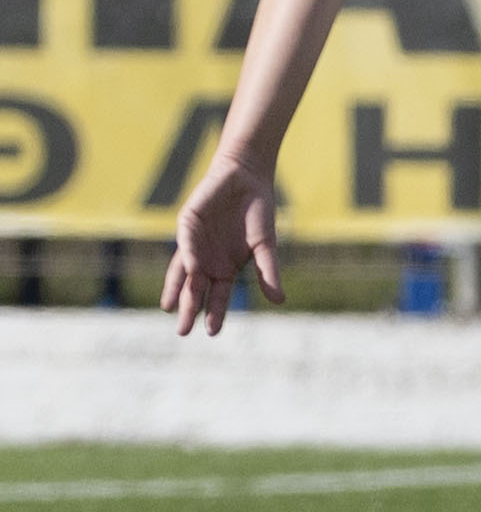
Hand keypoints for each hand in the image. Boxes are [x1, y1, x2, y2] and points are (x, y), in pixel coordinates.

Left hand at [162, 153, 282, 336]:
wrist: (247, 179)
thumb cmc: (257, 213)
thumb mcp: (265, 246)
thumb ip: (268, 273)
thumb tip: (279, 301)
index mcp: (225, 268)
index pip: (217, 296)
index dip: (214, 313)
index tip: (212, 332)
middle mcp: (206, 261)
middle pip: (195, 290)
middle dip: (189, 310)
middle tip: (183, 332)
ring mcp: (193, 244)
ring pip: (182, 272)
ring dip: (177, 290)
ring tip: (170, 308)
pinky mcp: (187, 225)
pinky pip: (186, 244)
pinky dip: (188, 258)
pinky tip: (191, 271)